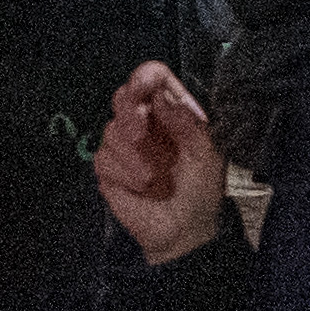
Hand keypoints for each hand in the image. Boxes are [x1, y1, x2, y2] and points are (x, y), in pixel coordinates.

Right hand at [94, 60, 228, 264]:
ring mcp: (124, 146)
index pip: (153, 80)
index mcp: (172, 112)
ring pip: (110, 130)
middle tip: (140, 132)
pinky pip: (103, 158)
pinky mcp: (108, 169)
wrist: (183, 232)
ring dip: (133, 155)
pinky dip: (123, 174)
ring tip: (153, 177)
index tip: (146, 86)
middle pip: (122, 97)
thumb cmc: (200, 191)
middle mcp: (146, 123)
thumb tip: (163, 95)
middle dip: (130, 112)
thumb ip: (188, 122)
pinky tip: (140, 187)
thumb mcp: (206, 154)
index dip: (146, 78)